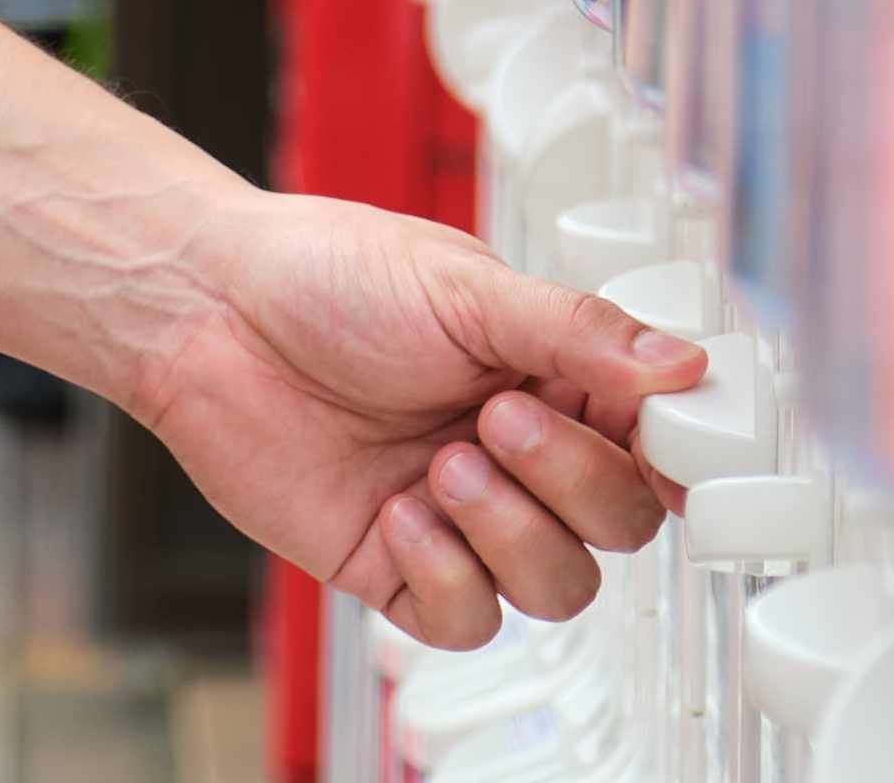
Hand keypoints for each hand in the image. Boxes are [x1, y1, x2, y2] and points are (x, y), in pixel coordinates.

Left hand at [122, 192, 699, 649]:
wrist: (208, 311)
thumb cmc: (325, 274)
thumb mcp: (464, 285)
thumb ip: (579, 332)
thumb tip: (684, 365)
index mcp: (552, 375)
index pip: (653, 445)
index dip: (672, 459)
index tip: (670, 448)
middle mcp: (519, 453)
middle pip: (621, 525)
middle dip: (572, 481)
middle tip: (499, 418)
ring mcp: (464, 517)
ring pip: (559, 587)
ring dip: (513, 530)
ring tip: (444, 462)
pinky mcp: (400, 566)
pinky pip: (469, 620)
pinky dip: (449, 573)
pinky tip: (402, 513)